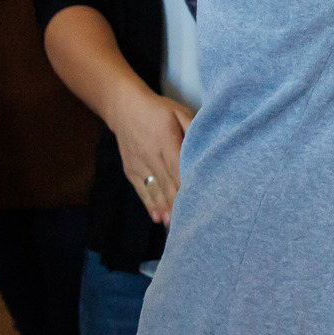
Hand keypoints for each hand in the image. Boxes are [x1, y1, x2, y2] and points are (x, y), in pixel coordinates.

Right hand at [113, 86, 193, 224]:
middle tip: (190, 221)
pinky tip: (157, 217)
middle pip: (168, 183)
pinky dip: (149, 204)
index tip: (199, 200)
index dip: (188, 184)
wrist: (124, 109)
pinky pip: (141, 190)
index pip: (179, 167)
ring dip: (164, 208)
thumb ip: (194, 127)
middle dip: (178, 203)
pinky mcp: (131, 170)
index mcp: (166, 140)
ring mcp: (139, 164)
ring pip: (154, 190)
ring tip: (174, 225)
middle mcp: (151, 155)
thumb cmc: (159, 110)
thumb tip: (209, 142)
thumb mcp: (179, 112)